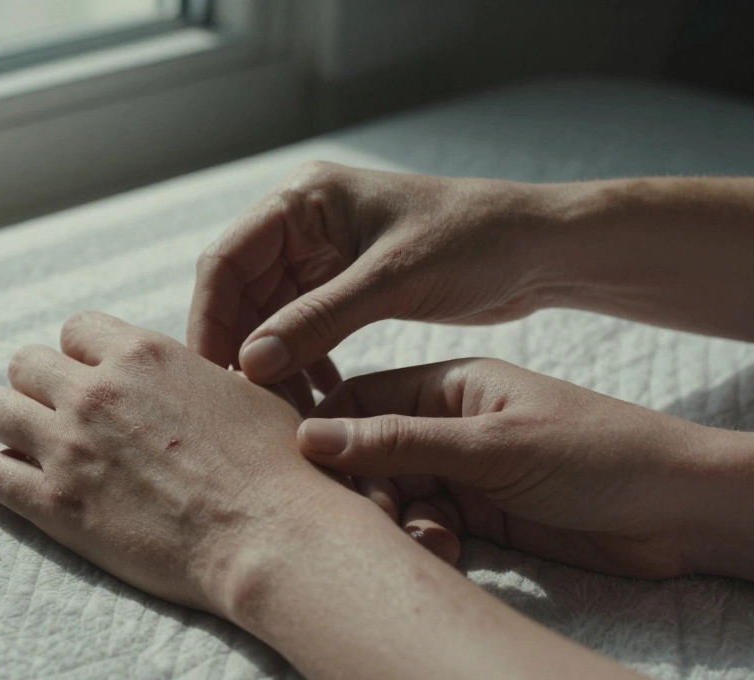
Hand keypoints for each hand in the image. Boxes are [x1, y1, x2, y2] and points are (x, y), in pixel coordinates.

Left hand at [0, 311, 366, 616]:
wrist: (269, 534)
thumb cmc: (273, 467)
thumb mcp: (239, 392)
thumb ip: (188, 375)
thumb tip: (178, 377)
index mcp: (142, 354)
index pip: (76, 330)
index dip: (82, 356)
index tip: (93, 379)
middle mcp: (96, 391)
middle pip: (25, 363)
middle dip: (39, 386)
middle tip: (59, 415)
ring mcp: (69, 446)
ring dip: (10, 423)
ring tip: (30, 444)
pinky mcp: (55, 504)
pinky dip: (1, 474)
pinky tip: (23, 484)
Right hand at [189, 161, 556, 384]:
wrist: (542, 248)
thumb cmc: (475, 241)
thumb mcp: (392, 281)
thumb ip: (317, 321)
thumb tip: (249, 364)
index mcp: (304, 199)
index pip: (227, 260)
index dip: (212, 318)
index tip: (213, 375)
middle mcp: (304, 222)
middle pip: (241, 290)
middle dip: (240, 345)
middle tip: (244, 404)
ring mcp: (322, 254)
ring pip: (269, 314)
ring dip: (271, 359)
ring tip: (281, 407)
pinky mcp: (345, 285)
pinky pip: (302, 326)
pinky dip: (302, 359)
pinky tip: (317, 392)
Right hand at [297, 358, 753, 579]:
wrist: (681, 511)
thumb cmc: (597, 454)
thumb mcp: (492, 445)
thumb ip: (400, 443)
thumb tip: (311, 437)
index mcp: (450, 385)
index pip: (361, 398)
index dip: (327, 431)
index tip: (302, 466)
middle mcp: (448, 425)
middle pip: (370, 454)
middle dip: (364, 487)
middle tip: (375, 516)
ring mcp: (463, 472)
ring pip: (395, 496)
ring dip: (398, 521)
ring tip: (428, 539)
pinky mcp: (480, 516)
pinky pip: (426, 526)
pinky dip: (426, 541)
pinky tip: (448, 552)